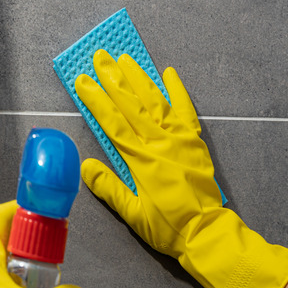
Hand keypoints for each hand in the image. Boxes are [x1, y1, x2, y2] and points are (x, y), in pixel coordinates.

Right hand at [75, 50, 287, 287]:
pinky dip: (177, 91)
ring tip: (126, 59)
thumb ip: (109, 188)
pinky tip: (168, 73)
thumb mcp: (131, 213)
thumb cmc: (166, 226)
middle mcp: (158, 143)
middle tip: (100, 56)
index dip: (96, 100)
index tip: (82, 81)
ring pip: (156, 101)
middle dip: (114, 79)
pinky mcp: (194, 142)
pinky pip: (185, 111)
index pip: (112, 123)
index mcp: (140, 160)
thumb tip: (85, 165)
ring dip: (140, 78)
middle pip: (132, 104)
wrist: (205, 231)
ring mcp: (179, 139)